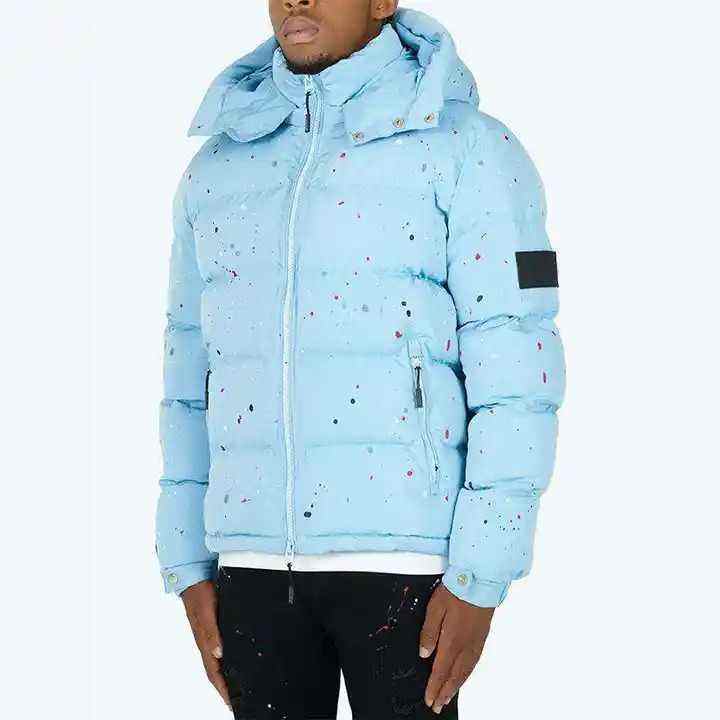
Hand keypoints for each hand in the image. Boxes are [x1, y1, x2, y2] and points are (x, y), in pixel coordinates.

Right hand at [181, 580, 230, 709]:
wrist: (194, 578)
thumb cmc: (199, 594)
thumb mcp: (207, 613)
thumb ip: (212, 632)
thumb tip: (218, 653)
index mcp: (204, 641)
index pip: (213, 671)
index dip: (222, 688)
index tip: (231, 702)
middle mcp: (206, 641)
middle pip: (214, 671)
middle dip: (223, 687)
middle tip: (236, 699)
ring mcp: (208, 635)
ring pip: (216, 661)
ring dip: (224, 675)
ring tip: (235, 686)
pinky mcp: (212, 627)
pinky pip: (218, 649)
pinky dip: (225, 660)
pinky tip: (232, 659)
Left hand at [419, 583, 494, 713]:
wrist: (481, 581)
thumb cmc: (458, 591)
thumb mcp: (435, 608)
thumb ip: (429, 632)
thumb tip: (424, 653)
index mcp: (453, 640)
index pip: (441, 670)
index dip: (434, 687)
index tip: (429, 699)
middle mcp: (466, 645)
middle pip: (454, 676)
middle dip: (445, 692)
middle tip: (438, 705)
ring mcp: (476, 642)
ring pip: (466, 672)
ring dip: (456, 686)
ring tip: (449, 696)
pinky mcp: (482, 637)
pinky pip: (474, 663)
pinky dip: (467, 674)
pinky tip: (465, 675)